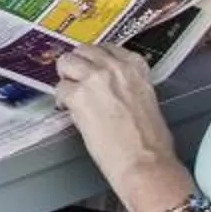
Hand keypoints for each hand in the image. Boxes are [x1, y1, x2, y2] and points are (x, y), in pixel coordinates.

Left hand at [50, 45, 177, 191]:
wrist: (144, 162)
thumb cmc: (150, 142)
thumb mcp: (145, 100)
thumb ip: (126, 85)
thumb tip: (107, 88)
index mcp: (136, 67)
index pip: (108, 48)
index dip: (95, 60)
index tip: (91, 69)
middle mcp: (115, 67)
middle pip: (84, 50)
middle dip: (78, 65)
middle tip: (75, 80)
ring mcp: (95, 79)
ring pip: (67, 62)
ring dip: (66, 77)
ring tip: (68, 93)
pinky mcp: (79, 96)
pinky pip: (60, 89)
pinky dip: (61, 100)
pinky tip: (68, 110)